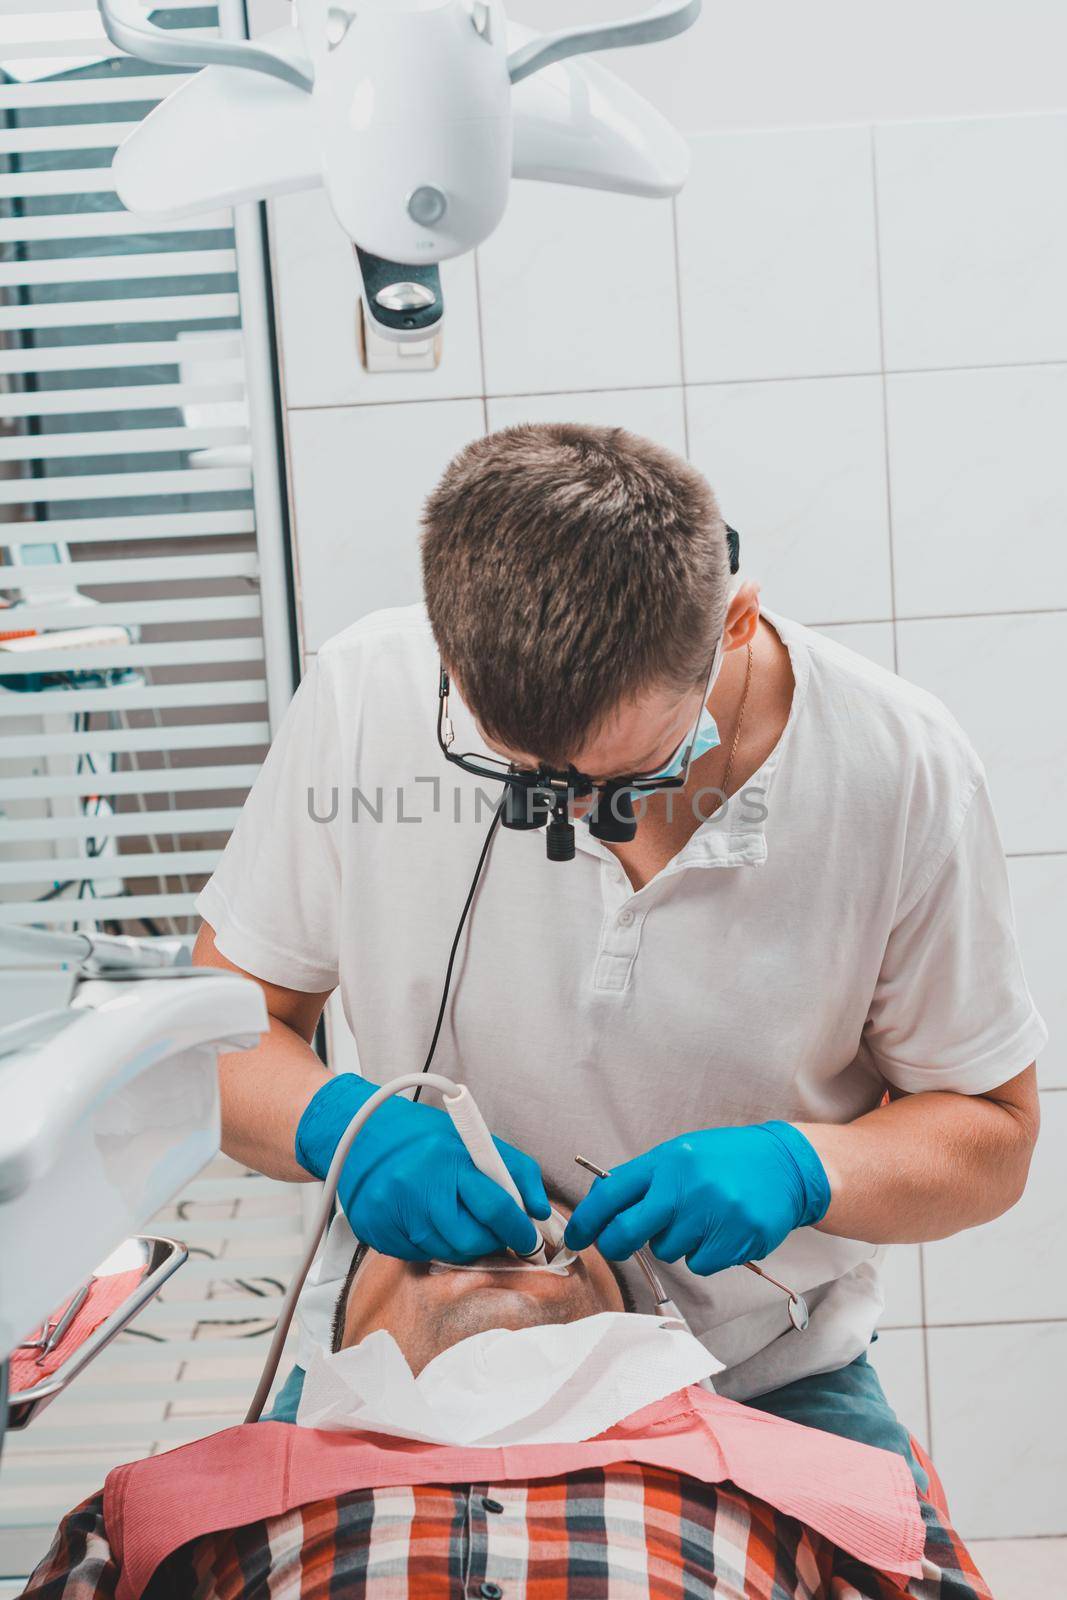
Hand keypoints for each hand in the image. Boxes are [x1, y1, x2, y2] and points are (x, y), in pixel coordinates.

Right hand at [295, 1074, 549, 1261]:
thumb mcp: (472, 1138)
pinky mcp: (376, 1231)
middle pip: (469, 1240)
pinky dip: (432, 1245)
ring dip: (461, 1244)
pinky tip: (427, 1220)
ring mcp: (392, 1212)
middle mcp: (417, 1187)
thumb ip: (514, 1170)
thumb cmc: (421, 1136)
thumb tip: (540, 1211)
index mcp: (446, 1159)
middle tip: (496, 1233)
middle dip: (490, 1242)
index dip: (519, 1230)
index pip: (495, 1206)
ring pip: (444, 1252)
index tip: (531, 1240)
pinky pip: (417, 1255)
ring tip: (457, 1218)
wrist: (357, 1132)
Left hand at [564, 1122, 830, 1274]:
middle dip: (616, 1244)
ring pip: (667, 1251)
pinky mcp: (738, 1238)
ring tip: (701, 1218)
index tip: (575, 1238)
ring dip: (676, 1243)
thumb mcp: (681, 1154)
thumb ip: (644, 1179)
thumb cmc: (724, 1160)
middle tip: (619, 1245)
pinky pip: (700, 1264)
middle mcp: (688, 1185)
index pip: (611, 1194)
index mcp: (668, 1160)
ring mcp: (713, 1213)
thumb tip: (599, 1207)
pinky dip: (705, 1254)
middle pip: (628, 1232)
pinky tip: (722, 1231)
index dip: (587, 1221)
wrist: (785, 1164)